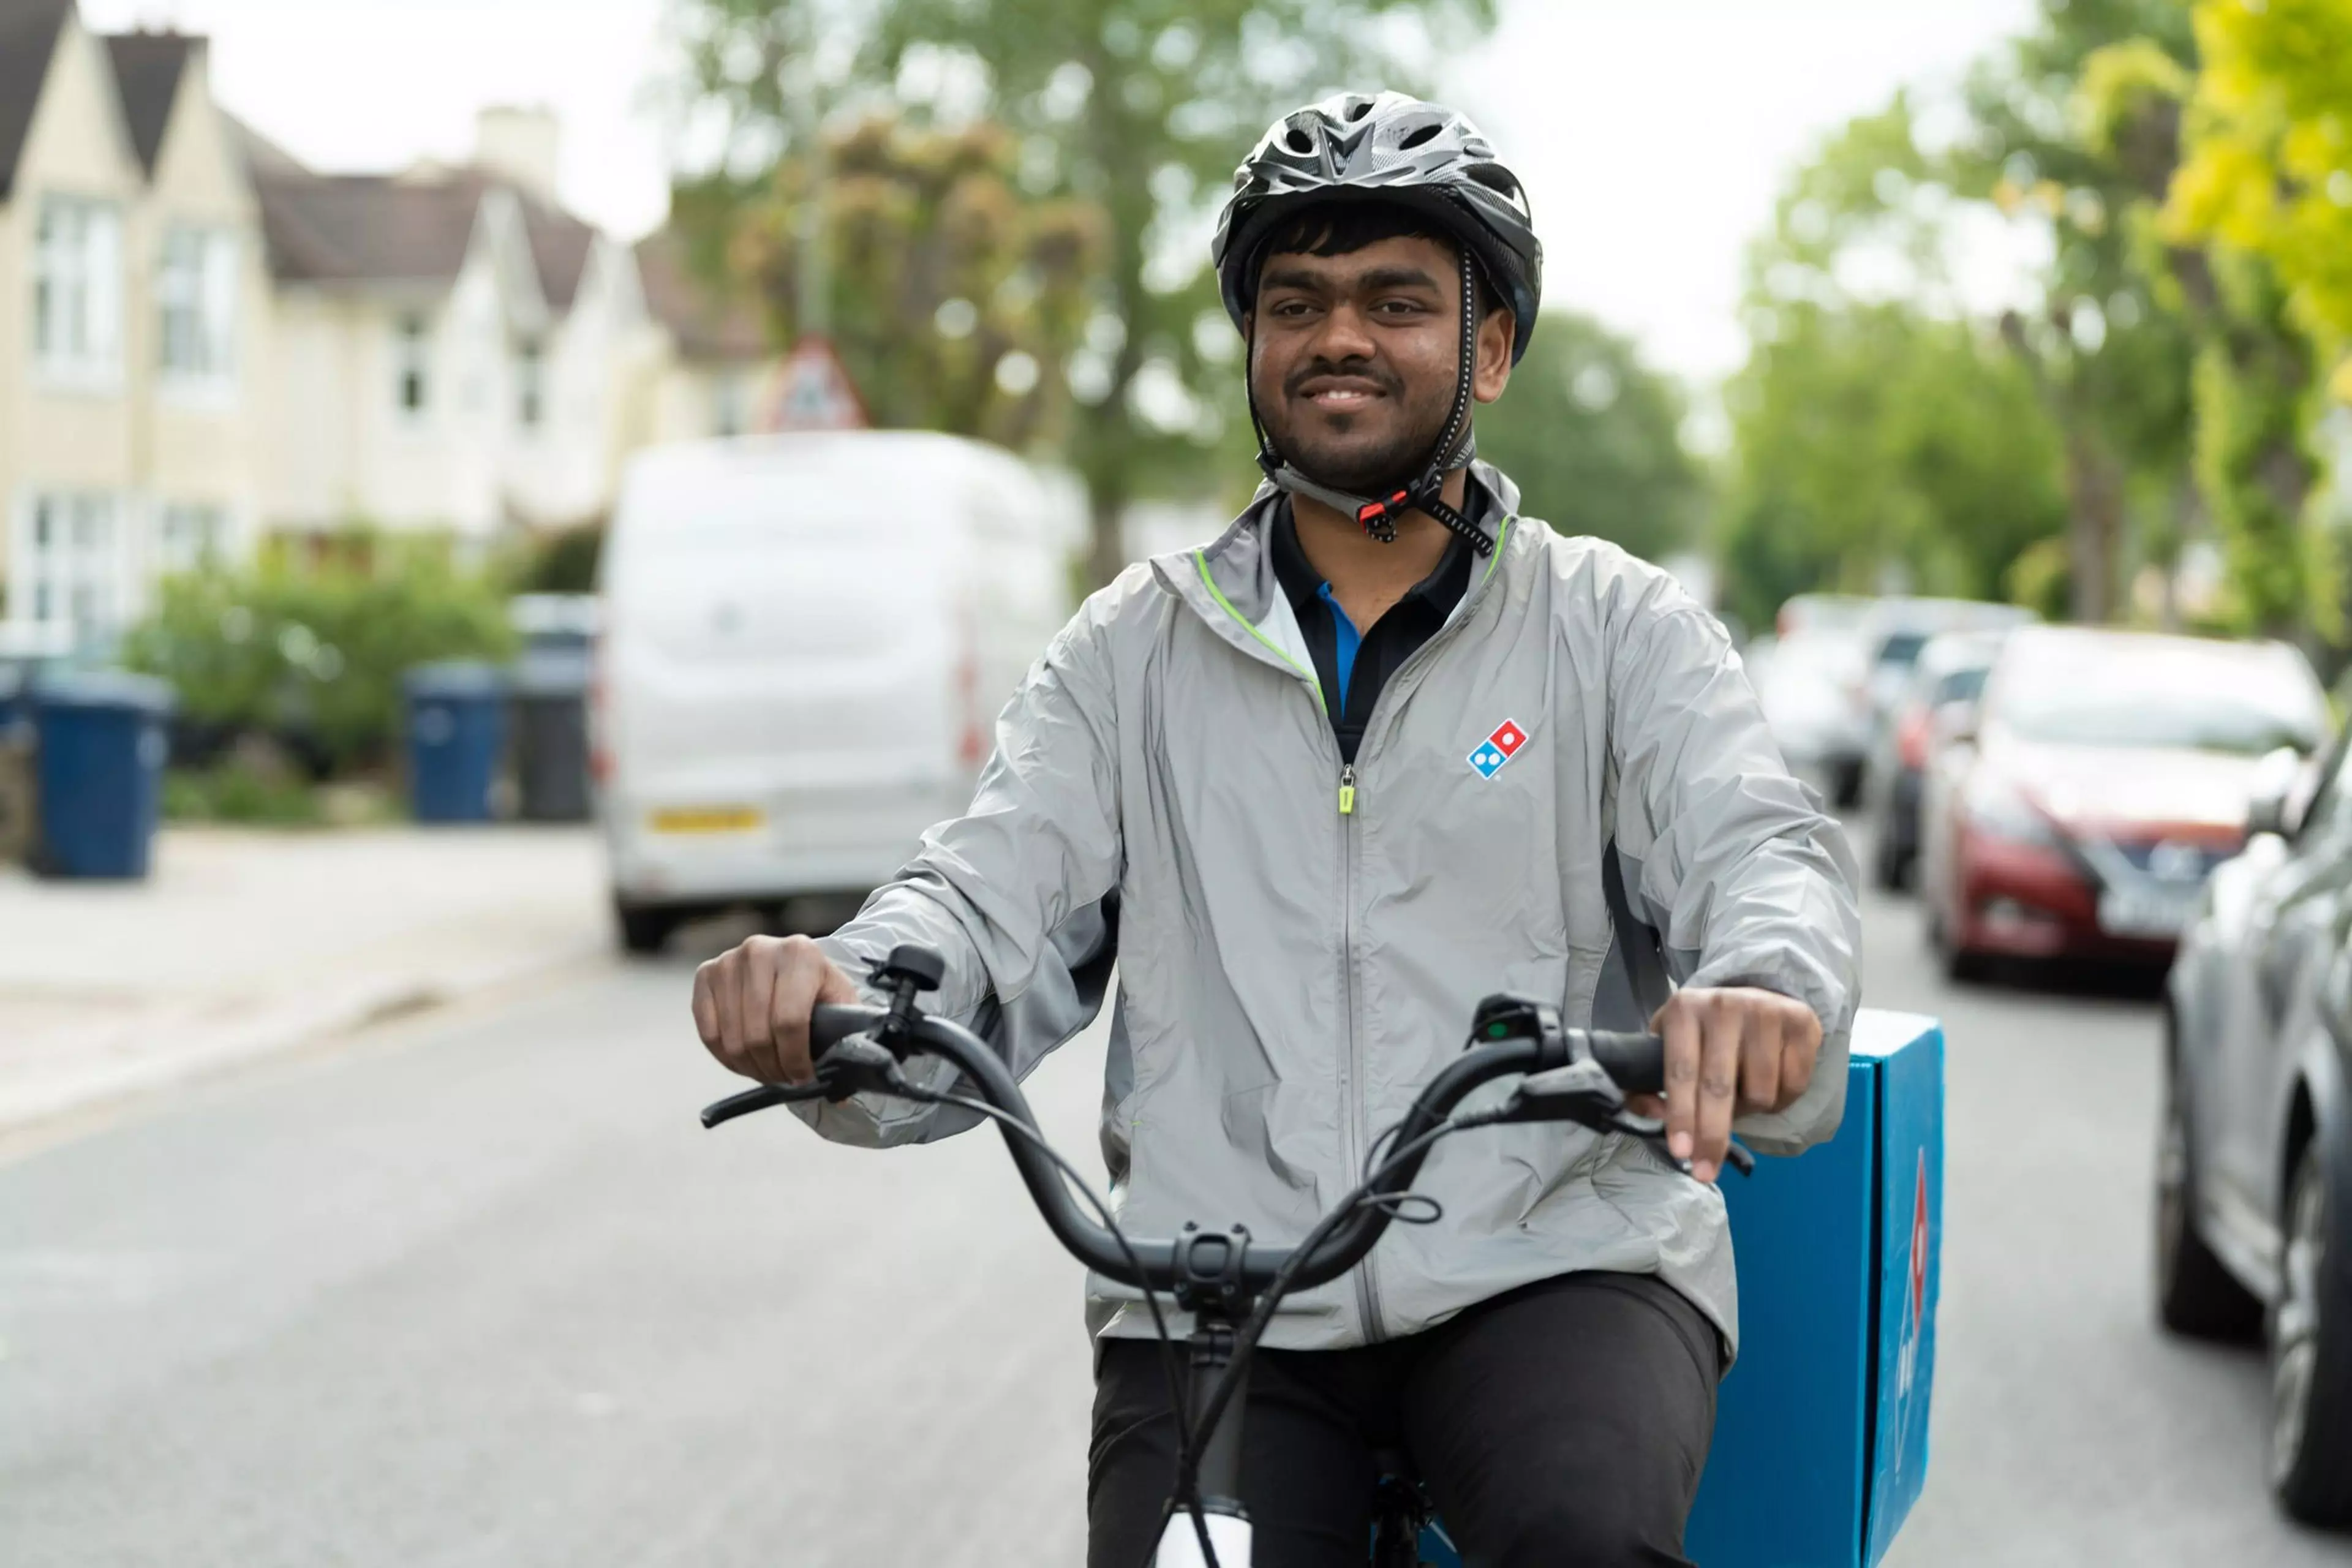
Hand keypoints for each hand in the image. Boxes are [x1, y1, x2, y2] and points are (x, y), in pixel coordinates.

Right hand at [691, 935, 859, 1085]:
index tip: (803, 1078)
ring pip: (732, 1038)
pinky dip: (726, 1058)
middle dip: (773, 1068)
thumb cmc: (819, 986)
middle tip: (785, 1079)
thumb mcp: (841, 1003)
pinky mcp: (705, 975)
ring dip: (751, 1067)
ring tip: (769, 1072)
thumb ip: (843, 1036)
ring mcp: (727, 961)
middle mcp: (759, 950)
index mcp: (799, 953)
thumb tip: (839, 1089)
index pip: (789, 1021)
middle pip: (757, 1033)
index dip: (795, 1059)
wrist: (793, 962)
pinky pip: (708, 1033)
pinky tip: (746, 1062)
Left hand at [1631, 986, 1821, 1183]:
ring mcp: (1765, 1011)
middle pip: (1719, 1086)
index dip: (1681, 1115)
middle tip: (1705, 1173)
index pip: (1681, 1071)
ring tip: (1741, 1096)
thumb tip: (1651, 1113)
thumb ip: (1648, 1081)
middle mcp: (1724, 1005)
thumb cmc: (1702, 1031)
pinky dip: (1780, 1100)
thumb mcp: (1667, 1045)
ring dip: (1750, 1112)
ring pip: (1760, 1092)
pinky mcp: (1800, 1021)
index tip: (1681, 1153)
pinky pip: (1793, 1086)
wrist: (1753, 994)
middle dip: (1712, 1136)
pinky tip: (1769, 1083)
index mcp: (1684, 1010)